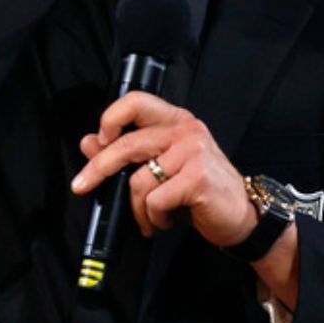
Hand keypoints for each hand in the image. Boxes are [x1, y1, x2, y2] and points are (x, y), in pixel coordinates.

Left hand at [69, 92, 256, 247]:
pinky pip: (155, 200)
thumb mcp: (162, 168)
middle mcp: (186, 130)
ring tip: (149, 218)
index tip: (99, 140)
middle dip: (98, 169)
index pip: (136, 102)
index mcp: (177, 121)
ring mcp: (194, 152)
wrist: (242, 217)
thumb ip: (127, 154)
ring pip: (138, 180)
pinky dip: (154, 217)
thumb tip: (88, 143)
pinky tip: (166, 220)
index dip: (111, 118)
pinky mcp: (197, 177)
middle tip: (82, 185)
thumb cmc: (201, 192)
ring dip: (137, 208)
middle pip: (127, 143)